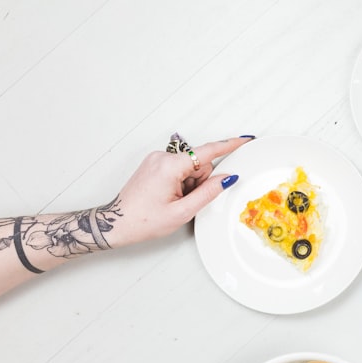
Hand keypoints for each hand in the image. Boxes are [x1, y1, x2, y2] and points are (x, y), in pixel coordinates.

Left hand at [111, 136, 252, 245]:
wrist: (116, 223)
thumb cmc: (144, 220)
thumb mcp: (182, 212)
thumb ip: (208, 193)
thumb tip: (227, 178)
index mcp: (169, 166)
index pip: (207, 152)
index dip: (229, 146)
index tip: (245, 139)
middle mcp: (162, 157)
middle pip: (200, 164)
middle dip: (199, 182)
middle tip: (185, 201)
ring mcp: (156, 159)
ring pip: (190, 168)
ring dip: (189, 184)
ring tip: (173, 201)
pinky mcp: (154, 164)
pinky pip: (179, 169)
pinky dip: (181, 182)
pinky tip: (169, 196)